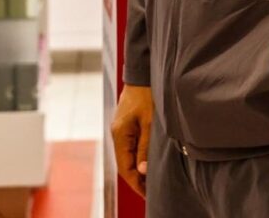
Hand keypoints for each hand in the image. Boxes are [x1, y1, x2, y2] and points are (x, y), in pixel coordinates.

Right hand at [111, 84, 152, 198]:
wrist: (143, 73)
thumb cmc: (147, 94)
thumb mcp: (151, 122)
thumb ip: (146, 147)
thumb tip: (142, 170)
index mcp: (120, 134)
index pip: (125, 167)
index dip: (136, 182)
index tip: (147, 194)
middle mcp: (117, 133)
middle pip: (125, 163)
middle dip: (137, 178)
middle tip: (151, 191)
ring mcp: (120, 129)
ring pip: (128, 155)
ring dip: (138, 168)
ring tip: (151, 180)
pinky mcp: (126, 124)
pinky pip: (130, 146)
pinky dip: (138, 156)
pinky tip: (147, 161)